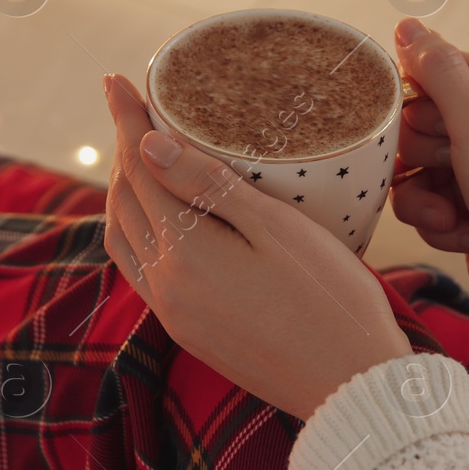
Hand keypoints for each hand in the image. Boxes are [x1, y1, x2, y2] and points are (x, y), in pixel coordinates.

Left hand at [101, 74, 412, 419]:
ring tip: (140, 157)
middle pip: (125, 202)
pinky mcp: (190, 333)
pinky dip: (135, 231)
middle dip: (124, 151)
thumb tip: (148, 144)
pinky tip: (158, 219)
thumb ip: (209, 184)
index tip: (116, 80)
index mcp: (184, 251)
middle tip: (134, 110)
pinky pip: (139, 270)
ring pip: (124, 238)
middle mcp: (165, 285)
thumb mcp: (277, 227)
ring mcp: (174, 314)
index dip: (126, 121)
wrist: (352, 389)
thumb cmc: (331, 299)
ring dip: (124, 192)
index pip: (140, 168)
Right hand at [388, 19, 468, 353]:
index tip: (444, 131)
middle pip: (412, 124)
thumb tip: (406, 25)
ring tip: (456, 215)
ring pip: (408, 169)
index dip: (422, 107)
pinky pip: (418, 203)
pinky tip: (468, 234)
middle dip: (425, 159)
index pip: (427, 73)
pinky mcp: (460, 202)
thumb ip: (437, 69)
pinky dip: (437, 224)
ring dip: (426, 200)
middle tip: (457, 171)